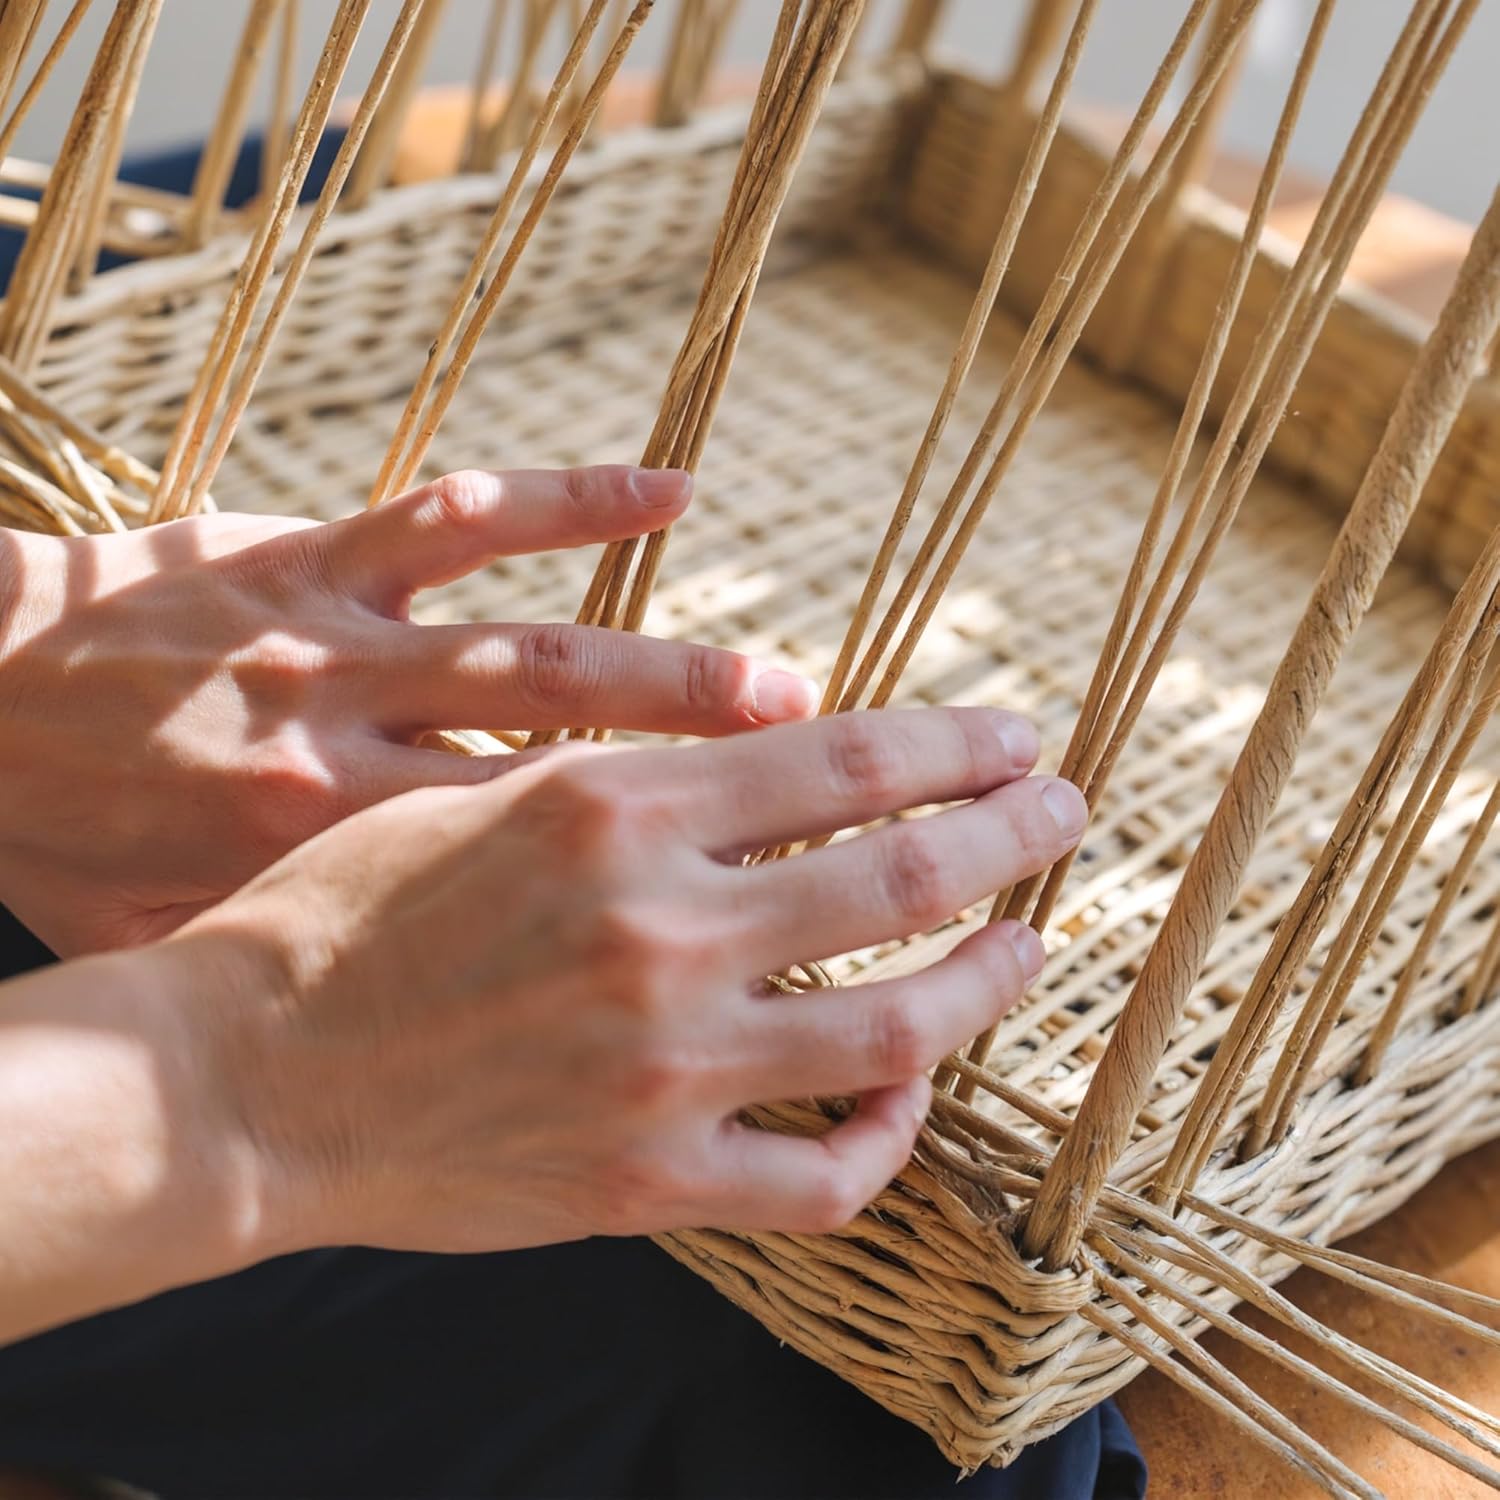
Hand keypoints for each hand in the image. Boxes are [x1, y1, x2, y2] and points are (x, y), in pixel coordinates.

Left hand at [0, 466, 816, 954]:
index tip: (742, 926)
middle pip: (560, 782)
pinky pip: (458, 519)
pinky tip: (676, 491)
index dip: (633, 910)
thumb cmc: (70, 846)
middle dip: (698, 801)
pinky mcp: (311, 551)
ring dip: (671, 678)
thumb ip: (321, 957)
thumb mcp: (185, 938)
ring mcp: (338, 645)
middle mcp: (350, 761)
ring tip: (789, 697)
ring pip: (533, 659)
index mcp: (323, 869)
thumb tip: (448, 999)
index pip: (514, 895)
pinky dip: (572, 501)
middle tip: (824, 814)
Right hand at [180, 707, 1086, 1252]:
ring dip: (992, 978)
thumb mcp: (486, 800)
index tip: (1013, 737)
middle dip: (1009, 833)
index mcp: (612, 812)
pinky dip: (892, 1140)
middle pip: (902, 875)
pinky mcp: (647, 1183)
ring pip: (898, 1029)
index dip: (953, 745)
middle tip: (1064, 809)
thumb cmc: (341, 917)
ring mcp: (664, 1070)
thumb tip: (768, 766)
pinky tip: (912, 1096)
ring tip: (1038, 944)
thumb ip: (633, 790)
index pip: (844, 761)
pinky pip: (824, 1179)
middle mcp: (658, 933)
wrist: (237, 1077)